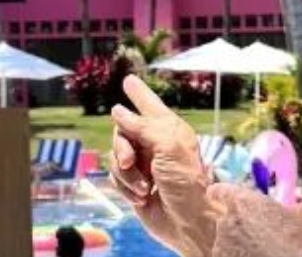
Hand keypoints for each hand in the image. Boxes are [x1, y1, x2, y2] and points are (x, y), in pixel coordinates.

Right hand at [110, 75, 218, 256]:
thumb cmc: (186, 183)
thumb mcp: (168, 147)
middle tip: (129, 161)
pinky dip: (125, 187)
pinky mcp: (135, 184)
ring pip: (115, 157)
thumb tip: (118, 111)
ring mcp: (145, 164)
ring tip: (146, 187)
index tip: (129, 79)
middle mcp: (157, 144)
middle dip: (122, 148)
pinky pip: (115, 177)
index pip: (150, 105)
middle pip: (123, 133)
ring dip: (127, 175)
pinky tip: (143, 197)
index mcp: (170, 129)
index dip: (138, 93)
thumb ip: (142, 126)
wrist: (186, 221)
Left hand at [208, 183, 301, 256]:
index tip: (216, 193)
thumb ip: (292, 207)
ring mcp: (221, 245)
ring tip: (264, 251)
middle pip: (229, 219)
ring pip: (229, 241)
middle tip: (263, 235)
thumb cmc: (297, 243)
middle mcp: (227, 221)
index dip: (220, 192)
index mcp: (243, 202)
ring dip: (241, 244)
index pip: (220, 191)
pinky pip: (230, 256)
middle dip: (242, 225)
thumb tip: (297, 208)